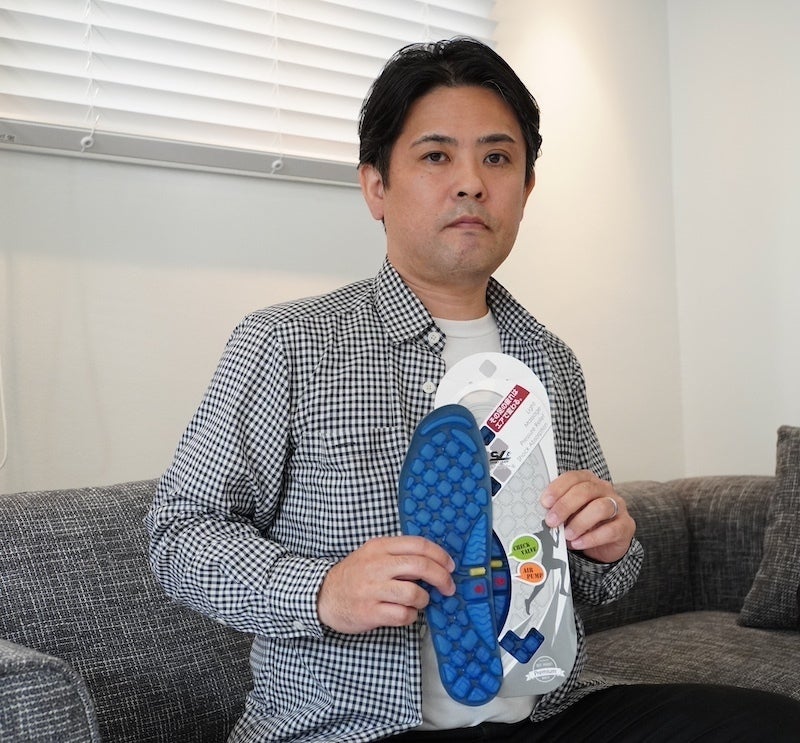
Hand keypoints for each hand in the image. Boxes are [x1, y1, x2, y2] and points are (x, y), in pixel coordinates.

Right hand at [317, 535, 454, 633]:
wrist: (323, 595)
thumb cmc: (354, 575)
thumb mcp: (373, 554)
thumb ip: (398, 554)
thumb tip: (433, 562)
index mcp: (380, 547)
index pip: (418, 545)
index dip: (440, 555)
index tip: (449, 566)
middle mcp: (377, 565)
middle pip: (420, 566)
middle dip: (441, 578)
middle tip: (448, 587)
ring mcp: (372, 589)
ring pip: (414, 593)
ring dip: (424, 599)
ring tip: (419, 601)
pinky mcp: (370, 612)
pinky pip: (403, 615)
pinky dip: (411, 616)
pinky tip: (405, 613)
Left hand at [540, 470, 634, 563]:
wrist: (605, 543)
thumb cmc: (583, 523)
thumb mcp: (569, 513)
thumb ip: (558, 509)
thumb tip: (543, 513)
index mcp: (588, 481)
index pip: (574, 477)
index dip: (558, 488)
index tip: (545, 502)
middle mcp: (605, 490)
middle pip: (586, 491)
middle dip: (565, 506)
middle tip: (551, 521)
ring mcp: (618, 506)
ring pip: (601, 508)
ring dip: (580, 522)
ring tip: (567, 534)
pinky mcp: (626, 525)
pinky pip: (611, 530)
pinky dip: (591, 538)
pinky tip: (578, 543)